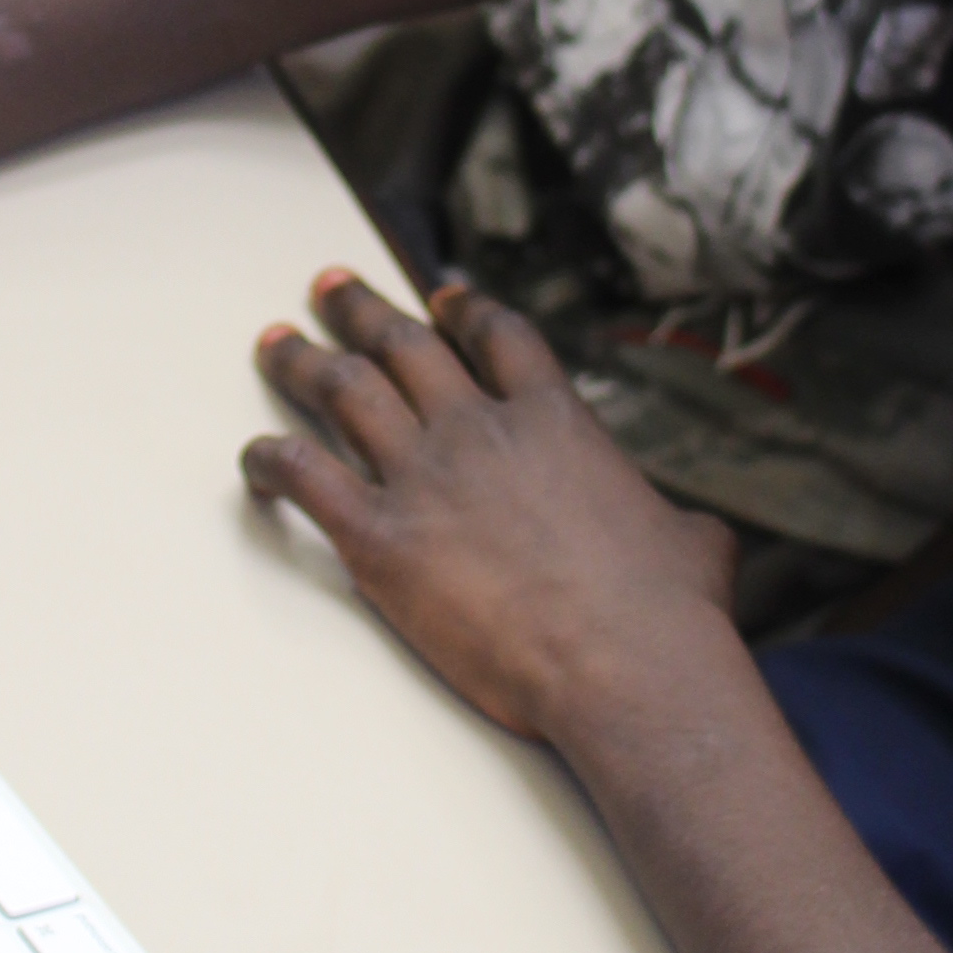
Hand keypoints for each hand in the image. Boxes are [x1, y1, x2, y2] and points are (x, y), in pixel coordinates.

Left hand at [242, 270, 740, 742]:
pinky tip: (254, 460)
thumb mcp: (693, 544)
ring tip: (274, 343)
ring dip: (303, 363)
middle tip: (330, 287)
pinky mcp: (380, 538)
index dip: (463, 311)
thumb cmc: (669, 613)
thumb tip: (698, 538)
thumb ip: (679, 523)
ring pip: (345, 392)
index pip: (498, 338)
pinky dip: (270, 460)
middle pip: (406, 346)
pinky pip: (304, 478)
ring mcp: (425, 478)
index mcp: (555, 420)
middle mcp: (480, 430)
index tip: (438, 297)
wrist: (626, 665)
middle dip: (361, 311)